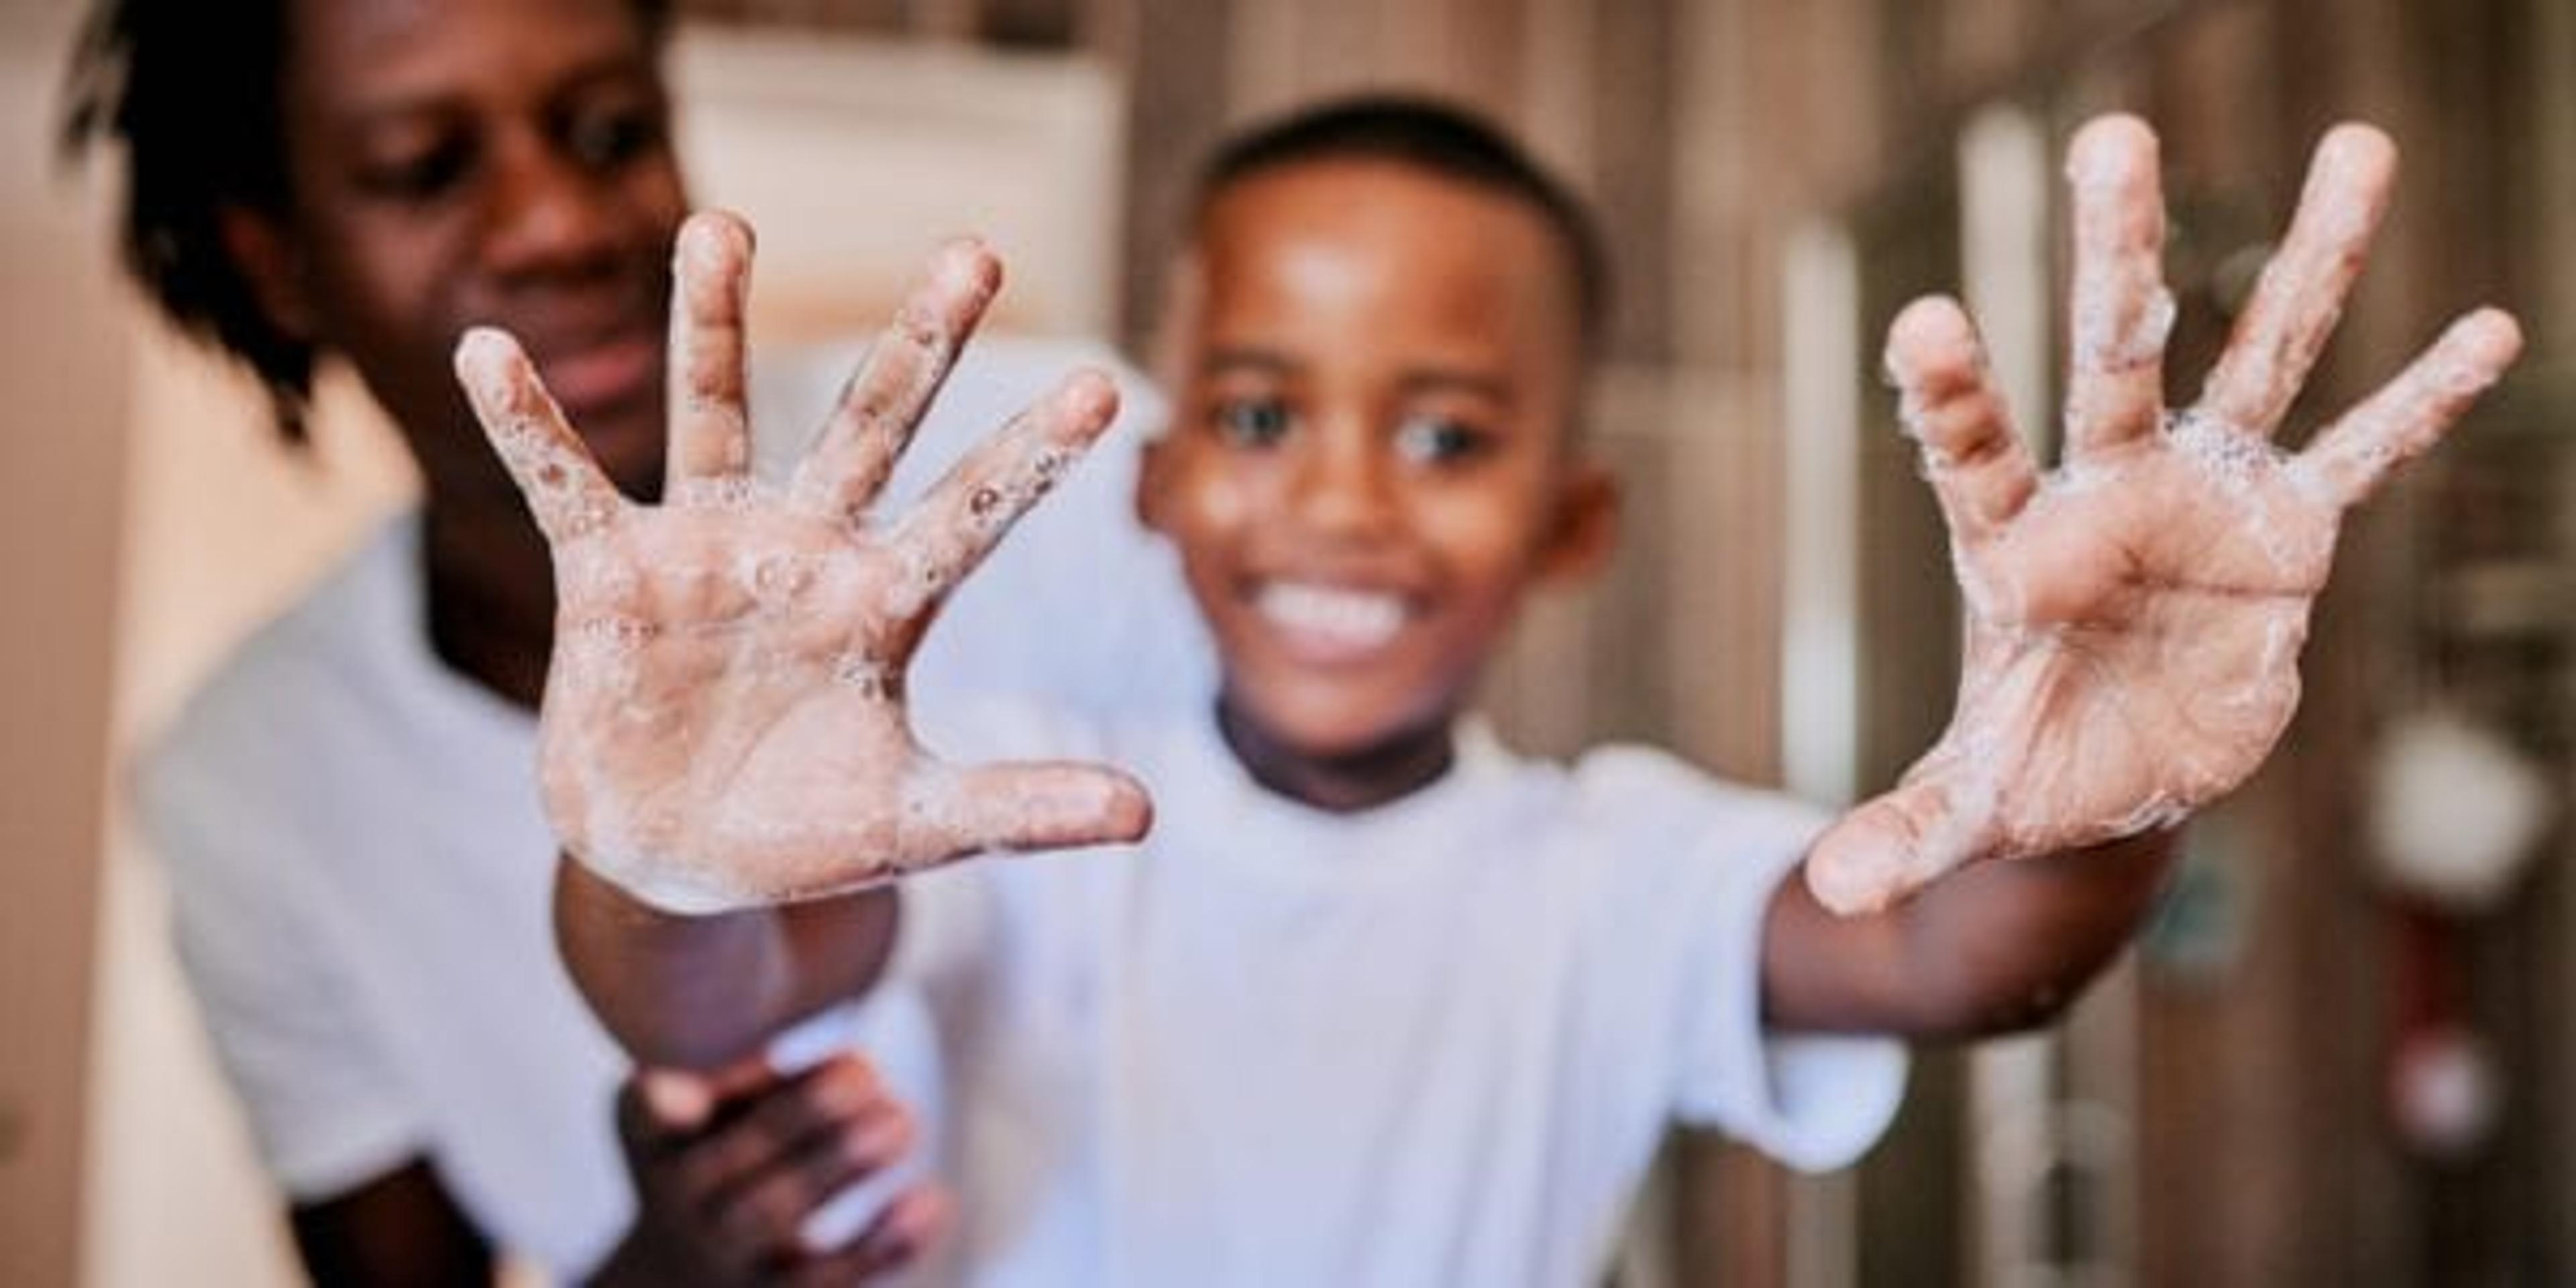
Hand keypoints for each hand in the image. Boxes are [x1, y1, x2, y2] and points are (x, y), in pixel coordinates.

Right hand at [455, 212, 1150, 912]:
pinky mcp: (611, 576)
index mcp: (885, 602)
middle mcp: (805, 550)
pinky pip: (565, 486)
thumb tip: (1146, 810)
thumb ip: (1021, 806)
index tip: (1103, 384)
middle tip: (980, 252)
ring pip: (717, 416)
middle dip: (922, 344)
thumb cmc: (806, 829)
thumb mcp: (918, 822)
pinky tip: (490, 351)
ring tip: (721, 225)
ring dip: (715, 324)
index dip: (1032, 454)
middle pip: (872, 426)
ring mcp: (708, 552)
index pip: (974, 512)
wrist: (679, 864)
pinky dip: (527, 427)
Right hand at [601, 1050, 945, 1285]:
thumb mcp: (712, 1110)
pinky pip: (825, 1278)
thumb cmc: (720, 1157)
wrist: (679, 1275)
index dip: (693, 1085)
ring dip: (845, 1160)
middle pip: (734, 1149)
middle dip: (811, 1110)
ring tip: (903, 1121)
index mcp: (648, 1134)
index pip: (651, 1106)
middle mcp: (669, 1200)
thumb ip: (765, 1079)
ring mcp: (717, 1259)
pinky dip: (884, 1243)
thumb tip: (855, 1068)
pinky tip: (930, 1200)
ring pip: (774, 1210)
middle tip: (871, 1074)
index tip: (759, 1058)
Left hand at [1805, 115, 2521, 914]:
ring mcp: (2207, 502)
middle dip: (2117, 254)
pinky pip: (2362, 460)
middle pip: (2112, 357)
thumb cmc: (2026, 772)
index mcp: (2015, 548)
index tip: (1925, 321)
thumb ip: (1907, 833)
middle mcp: (2110, 495)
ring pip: (2258, 361)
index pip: (1974, 456)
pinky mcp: (2289, 540)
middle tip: (2114, 135)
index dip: (1954, 397)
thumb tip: (1833, 890)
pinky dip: (2419, 405)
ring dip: (2309, 262)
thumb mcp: (1969, 809)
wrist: (2109, 779)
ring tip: (2361, 145)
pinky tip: (2486, 329)